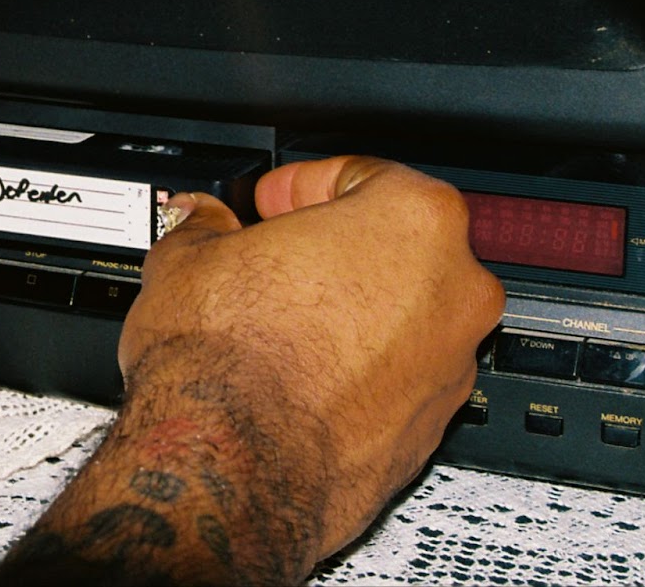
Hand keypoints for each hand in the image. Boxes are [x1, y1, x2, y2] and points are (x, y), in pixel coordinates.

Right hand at [0, 156, 503, 584]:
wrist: (229, 470)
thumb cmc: (227, 362)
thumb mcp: (190, 257)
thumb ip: (207, 224)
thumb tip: (202, 222)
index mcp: (413, 221)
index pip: (364, 174)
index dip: (303, 183)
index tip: (271, 201)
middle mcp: (453, 291)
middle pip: (396, 245)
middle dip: (333, 248)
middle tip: (270, 257)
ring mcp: (450, 366)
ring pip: (403, 315)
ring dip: (347, 311)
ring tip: (272, 322)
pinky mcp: (429, 429)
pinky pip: (395, 377)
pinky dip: (355, 370)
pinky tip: (292, 374)